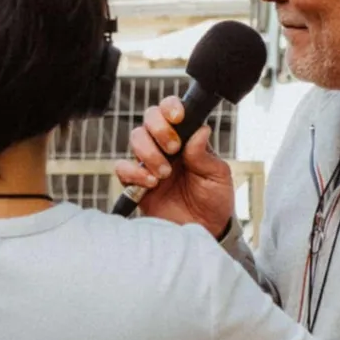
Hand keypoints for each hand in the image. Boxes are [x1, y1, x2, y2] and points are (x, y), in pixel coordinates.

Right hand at [114, 95, 234, 237]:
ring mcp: (149, 162)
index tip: (177, 118)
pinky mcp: (136, 182)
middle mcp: (166, 146)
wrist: (204, 231)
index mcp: (187, 138)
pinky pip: (122, 168)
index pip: (173, 111)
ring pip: (136, 138)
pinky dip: (134, 172)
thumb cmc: (214, 201)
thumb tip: (200, 130)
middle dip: (159, 129)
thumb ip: (205, 154)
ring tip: (165, 173)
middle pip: (149, 118)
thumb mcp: (218, 176)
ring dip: (149, 152)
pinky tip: (151, 183)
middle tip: (174, 148)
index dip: (170, 108)